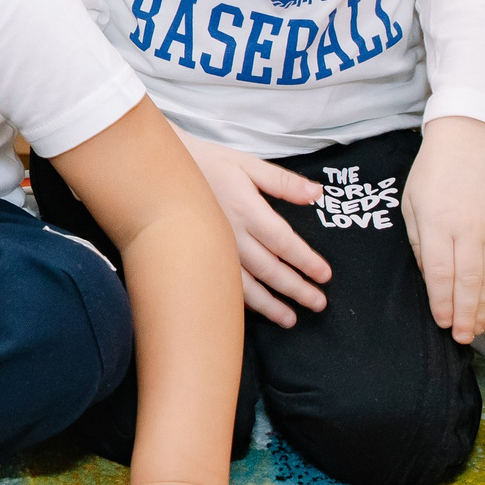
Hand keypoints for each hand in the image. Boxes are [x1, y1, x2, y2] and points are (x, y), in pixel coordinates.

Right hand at [181, 132, 331, 326]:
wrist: (159, 170)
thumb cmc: (208, 164)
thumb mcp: (247, 164)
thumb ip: (283, 181)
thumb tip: (317, 193)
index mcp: (247, 209)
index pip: (283, 242)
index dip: (305, 261)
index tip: (324, 275)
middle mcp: (231, 234)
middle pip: (269, 269)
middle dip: (295, 289)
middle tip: (318, 303)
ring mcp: (213, 249)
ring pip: (245, 285)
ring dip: (269, 305)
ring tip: (289, 319)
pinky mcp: (200, 257)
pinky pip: (222, 284)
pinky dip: (240, 301)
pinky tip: (253, 311)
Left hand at [402, 116, 484, 342]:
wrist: (471, 139)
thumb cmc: (433, 171)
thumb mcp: (411, 203)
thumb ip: (418, 242)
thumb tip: (428, 276)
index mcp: (437, 222)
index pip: (439, 272)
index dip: (442, 302)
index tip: (442, 322)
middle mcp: (468, 228)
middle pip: (468, 281)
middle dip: (465, 314)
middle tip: (463, 338)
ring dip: (484, 306)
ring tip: (478, 328)